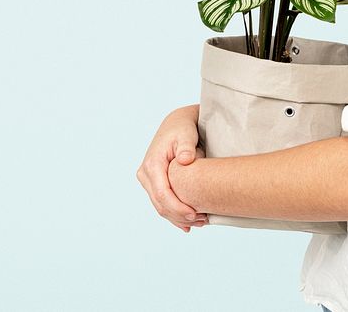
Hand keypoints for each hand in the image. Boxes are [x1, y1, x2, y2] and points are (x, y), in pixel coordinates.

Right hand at [137, 104, 208, 231]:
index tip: (195, 214)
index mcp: (152, 164)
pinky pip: (162, 202)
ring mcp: (148, 179)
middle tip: (202, 222)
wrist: (177, 124)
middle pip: (160, 204)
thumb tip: (185, 160)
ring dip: (178, 218)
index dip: (178, 208)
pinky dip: (174, 213)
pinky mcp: (154, 183)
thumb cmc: (183, 128)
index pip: (162, 194)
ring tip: (199, 223)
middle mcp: (146, 173)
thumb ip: (186, 147)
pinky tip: (187, 223)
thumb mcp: (186, 134)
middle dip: (180, 216)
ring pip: (160, 206)